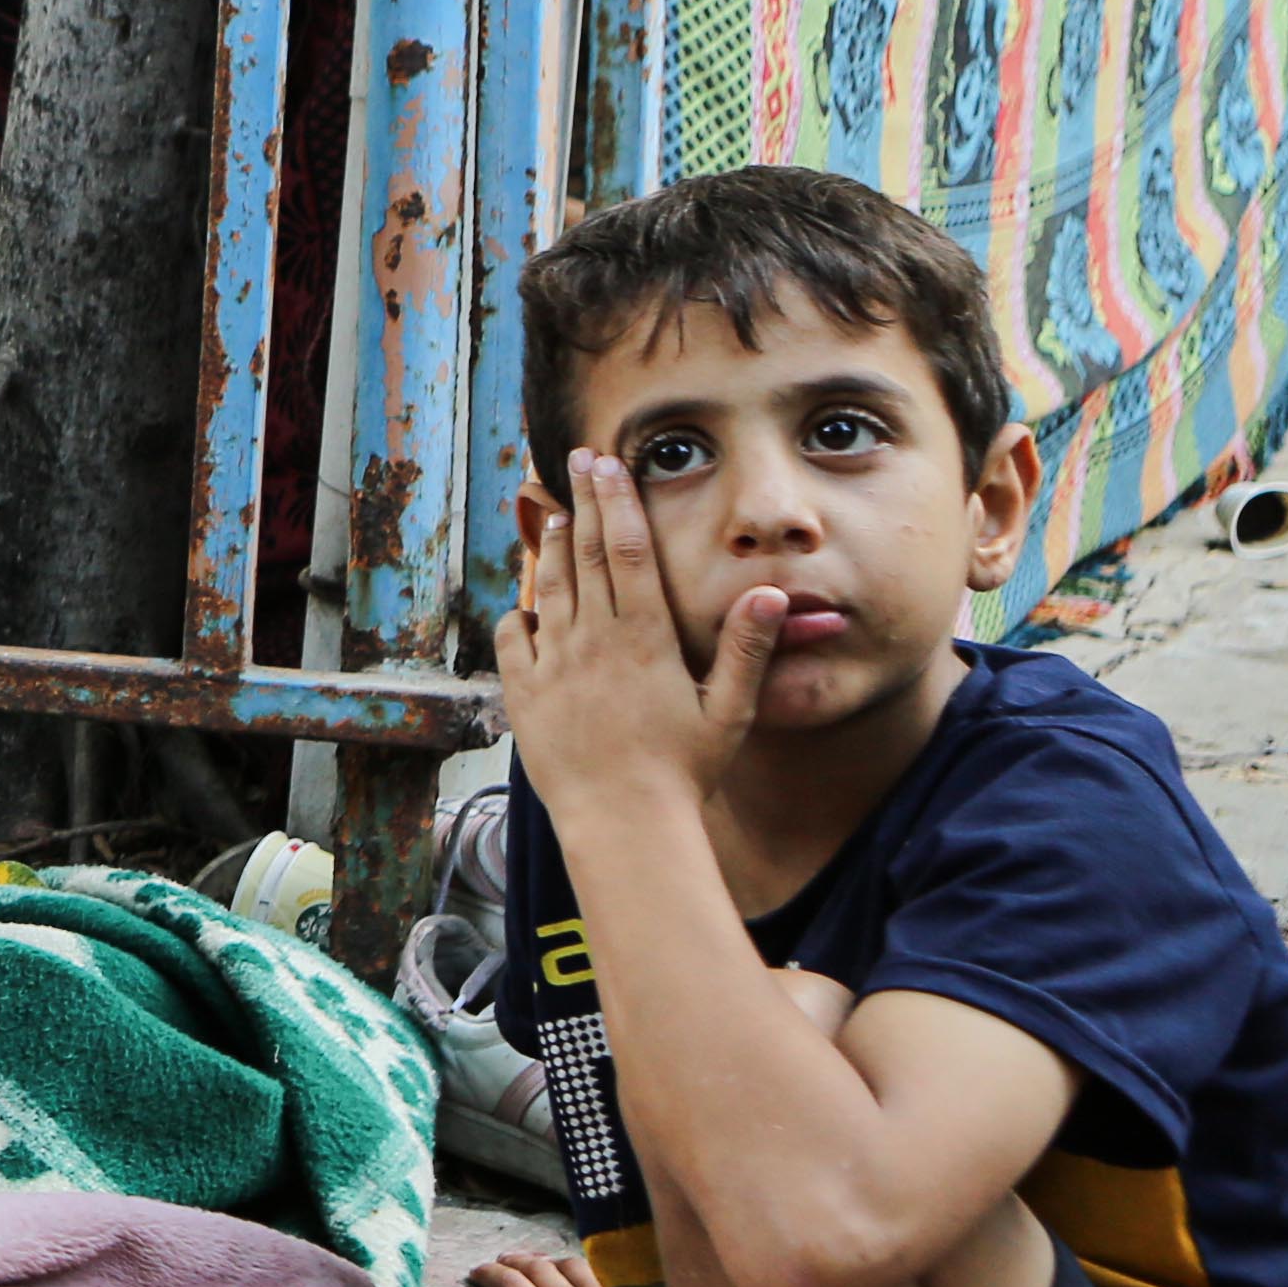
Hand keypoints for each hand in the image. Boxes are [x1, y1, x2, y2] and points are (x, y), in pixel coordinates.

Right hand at [451, 1246, 682, 1286]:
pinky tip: (587, 1270)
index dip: (488, 1276)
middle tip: (499, 1262)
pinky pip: (597, 1270)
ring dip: (545, 1259)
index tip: (475, 1272)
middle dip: (511, 1262)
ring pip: (566, 1264)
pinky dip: (581, 1264)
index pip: (508, 1286)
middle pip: (533, 1268)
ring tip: (537, 1261)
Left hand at [495, 450, 779, 824]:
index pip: (627, 552)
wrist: (622, 824)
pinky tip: (527, 603)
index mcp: (644, 639)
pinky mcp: (525, 695)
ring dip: (549, 548)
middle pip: (583, 556)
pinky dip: (520, 614)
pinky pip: (515, 641)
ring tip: (552, 515)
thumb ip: (746, 649)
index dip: (617, 503)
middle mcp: (593, 643)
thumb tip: (772, 593)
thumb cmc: (684, 773)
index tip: (608, 465)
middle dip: (580, 504)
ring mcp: (554, 667)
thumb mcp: (729, 711)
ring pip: (548, 590)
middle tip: (575, 462)